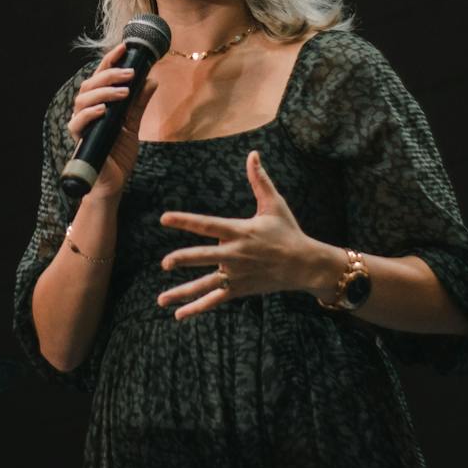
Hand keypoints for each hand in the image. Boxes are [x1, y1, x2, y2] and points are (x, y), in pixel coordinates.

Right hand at [67, 42, 157, 199]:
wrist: (114, 182)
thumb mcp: (133, 124)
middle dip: (110, 74)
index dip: (110, 60)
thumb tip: (151, 80)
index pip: (101, 77)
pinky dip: (90, 114)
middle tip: (130, 73)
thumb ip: (139, 103)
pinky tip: (104, 110)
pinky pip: (78, 123)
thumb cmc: (118, 154)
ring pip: (83, 99)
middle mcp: (86, 111)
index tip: (125, 47)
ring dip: (104, 92)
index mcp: (98, 104)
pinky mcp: (80, 140)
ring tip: (124, 91)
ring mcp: (81, 125)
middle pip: (90, 84)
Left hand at [157, 150, 330, 319]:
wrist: (306, 264)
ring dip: (183, 292)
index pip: (207, 224)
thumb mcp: (274, 204)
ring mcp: (237, 274)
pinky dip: (197, 308)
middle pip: (205, 257)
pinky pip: (215, 300)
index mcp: (240, 231)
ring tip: (161, 300)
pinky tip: (179, 314)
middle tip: (165, 262)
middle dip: (185, 259)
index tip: (164, 218)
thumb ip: (259, 180)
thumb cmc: (288, 231)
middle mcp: (236, 254)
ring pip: (206, 284)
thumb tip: (253, 153)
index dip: (185, 220)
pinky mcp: (239, 289)